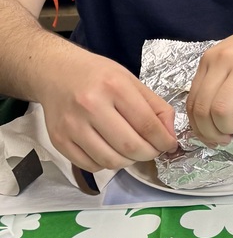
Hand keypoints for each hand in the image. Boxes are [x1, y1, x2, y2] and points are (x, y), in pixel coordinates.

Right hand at [38, 55, 176, 171]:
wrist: (56, 71)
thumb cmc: (98, 75)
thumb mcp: (131, 80)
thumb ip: (155, 106)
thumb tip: (170, 134)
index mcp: (114, 86)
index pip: (147, 124)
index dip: (163, 140)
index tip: (169, 144)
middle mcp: (91, 106)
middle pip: (129, 146)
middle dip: (149, 153)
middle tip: (153, 150)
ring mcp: (72, 125)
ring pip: (110, 161)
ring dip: (129, 161)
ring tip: (133, 150)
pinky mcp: (59, 140)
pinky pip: (91, 165)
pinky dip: (106, 164)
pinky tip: (110, 150)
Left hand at [186, 13, 232, 144]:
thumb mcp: (232, 57)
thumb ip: (218, 80)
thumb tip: (209, 119)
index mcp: (210, 59)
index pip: (192, 102)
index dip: (198, 128)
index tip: (211, 136)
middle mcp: (224, 60)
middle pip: (203, 109)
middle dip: (212, 133)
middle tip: (225, 138)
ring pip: (222, 110)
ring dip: (229, 129)